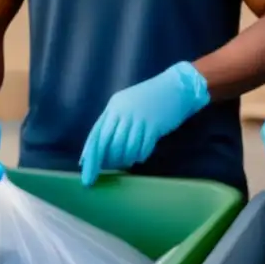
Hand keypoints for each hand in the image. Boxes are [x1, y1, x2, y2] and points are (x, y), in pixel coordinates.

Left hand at [79, 62, 209, 186]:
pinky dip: (140, 155)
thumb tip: (98, 153)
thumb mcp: (126, 105)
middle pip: (109, 145)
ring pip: (126, 149)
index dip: (90, 158)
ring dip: (125, 160)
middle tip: (109, 169)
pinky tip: (140, 155)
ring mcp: (139, 119)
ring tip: (128, 160)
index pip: (96, 136)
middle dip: (106, 163)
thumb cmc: (149, 98)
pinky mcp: (155, 125)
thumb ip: (112, 124)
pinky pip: (143, 149)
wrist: (177, 87)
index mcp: (113, 107)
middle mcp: (124, 112)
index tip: (87, 176)